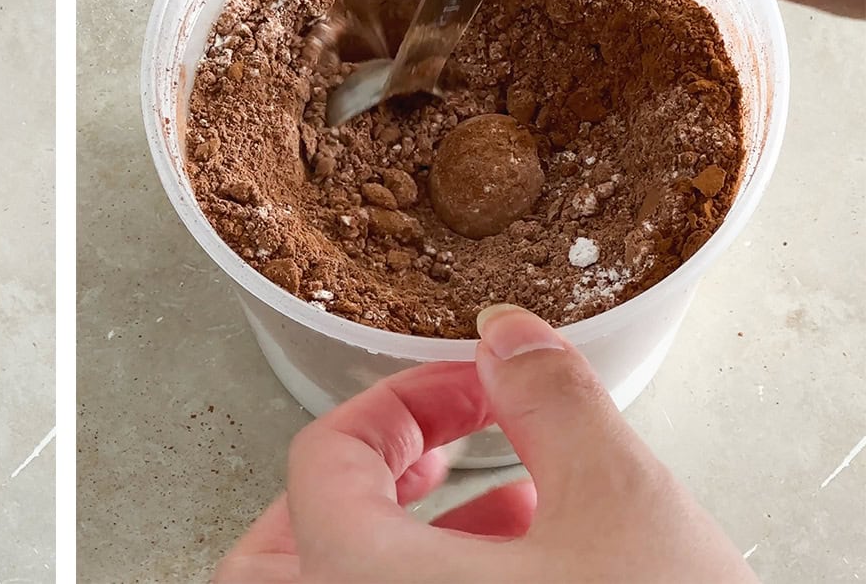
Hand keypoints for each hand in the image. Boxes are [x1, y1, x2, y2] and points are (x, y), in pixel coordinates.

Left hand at [215, 305, 753, 582]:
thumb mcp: (622, 504)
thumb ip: (550, 401)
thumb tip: (510, 340)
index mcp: (358, 582)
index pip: (323, 458)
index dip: (401, 401)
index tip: (471, 390)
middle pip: (279, 550)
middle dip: (361, 484)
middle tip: (432, 449)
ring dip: (397, 545)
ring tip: (503, 507)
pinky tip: (527, 574)